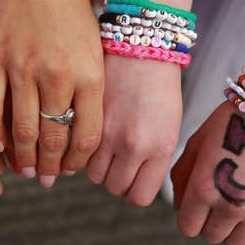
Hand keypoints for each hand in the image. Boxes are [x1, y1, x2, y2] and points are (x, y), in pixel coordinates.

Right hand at [0, 0, 103, 186]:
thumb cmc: (72, 14)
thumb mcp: (94, 52)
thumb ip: (90, 92)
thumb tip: (81, 135)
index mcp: (90, 75)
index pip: (87, 136)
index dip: (78, 161)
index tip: (71, 169)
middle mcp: (58, 75)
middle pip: (55, 139)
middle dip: (51, 167)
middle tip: (47, 178)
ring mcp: (23, 68)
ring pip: (23, 129)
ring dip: (24, 157)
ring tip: (26, 170)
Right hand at [87, 56, 181, 205]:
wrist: (142, 48)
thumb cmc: (159, 86)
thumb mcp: (167, 127)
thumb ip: (152, 158)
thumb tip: (133, 182)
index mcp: (160, 149)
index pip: (139, 196)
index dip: (132, 190)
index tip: (131, 178)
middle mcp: (134, 145)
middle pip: (113, 187)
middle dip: (112, 177)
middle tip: (114, 159)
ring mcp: (108, 132)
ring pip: (91, 173)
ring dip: (94, 164)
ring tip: (101, 145)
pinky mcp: (87, 117)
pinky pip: (77, 149)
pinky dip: (80, 147)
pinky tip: (89, 132)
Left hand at [171, 102, 244, 244]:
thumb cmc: (231, 122)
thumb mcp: (197, 142)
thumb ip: (182, 176)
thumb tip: (180, 203)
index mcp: (204, 189)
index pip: (187, 227)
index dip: (188, 216)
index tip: (194, 204)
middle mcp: (230, 205)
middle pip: (210, 236)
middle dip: (208, 221)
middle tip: (214, 200)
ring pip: (235, 243)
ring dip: (230, 228)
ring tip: (232, 203)